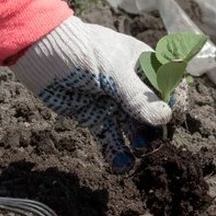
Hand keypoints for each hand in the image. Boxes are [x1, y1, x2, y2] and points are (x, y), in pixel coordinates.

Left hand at [10, 17, 171, 171]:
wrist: (41, 53)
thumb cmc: (82, 51)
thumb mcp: (112, 70)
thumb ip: (136, 96)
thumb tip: (164, 118)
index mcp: (142, 63)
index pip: (169, 84)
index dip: (174, 101)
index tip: (172, 118)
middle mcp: (131, 84)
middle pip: (153, 111)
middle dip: (156, 129)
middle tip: (155, 144)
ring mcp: (113, 102)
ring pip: (132, 128)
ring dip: (139, 143)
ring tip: (139, 153)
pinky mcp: (94, 116)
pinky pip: (109, 137)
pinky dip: (116, 153)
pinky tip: (121, 165)